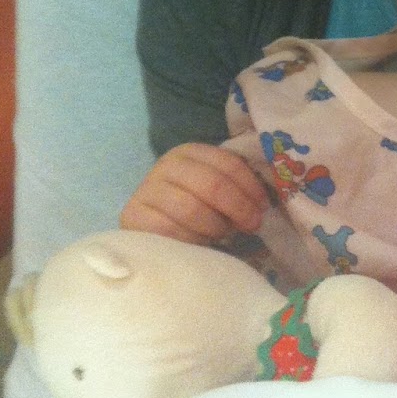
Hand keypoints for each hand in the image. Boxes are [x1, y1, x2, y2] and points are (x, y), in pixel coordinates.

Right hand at [120, 142, 268, 241]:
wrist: (149, 230)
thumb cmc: (192, 209)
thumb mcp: (212, 192)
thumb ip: (233, 188)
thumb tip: (263, 202)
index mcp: (190, 152)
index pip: (228, 163)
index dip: (250, 187)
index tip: (263, 208)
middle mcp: (166, 165)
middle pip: (212, 185)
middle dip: (238, 208)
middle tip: (251, 226)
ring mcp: (147, 190)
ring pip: (192, 209)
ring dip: (215, 227)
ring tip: (221, 235)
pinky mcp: (133, 216)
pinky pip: (170, 230)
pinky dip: (191, 240)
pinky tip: (199, 245)